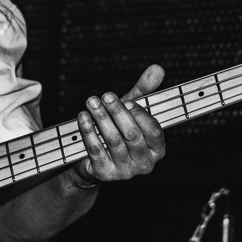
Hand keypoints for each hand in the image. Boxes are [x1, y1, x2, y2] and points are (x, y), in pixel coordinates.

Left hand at [73, 64, 165, 184]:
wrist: (96, 159)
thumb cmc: (119, 130)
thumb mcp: (132, 110)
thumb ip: (144, 90)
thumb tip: (158, 68)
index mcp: (157, 148)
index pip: (154, 131)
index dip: (140, 115)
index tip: (127, 101)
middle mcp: (144, 163)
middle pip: (132, 135)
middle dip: (117, 112)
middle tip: (105, 96)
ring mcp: (125, 171)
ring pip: (113, 141)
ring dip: (101, 118)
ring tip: (91, 102)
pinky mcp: (105, 173)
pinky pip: (96, 150)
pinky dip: (88, 131)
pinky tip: (83, 117)